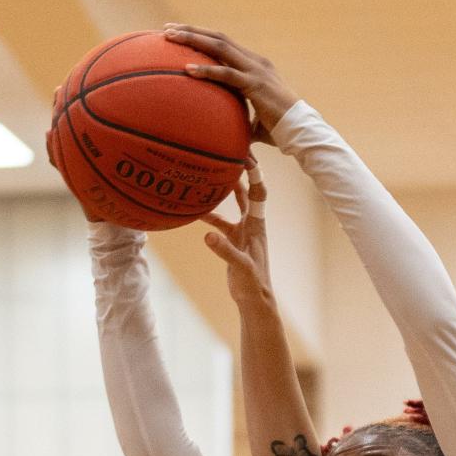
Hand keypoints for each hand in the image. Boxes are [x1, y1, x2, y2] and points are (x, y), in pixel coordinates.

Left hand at [163, 25, 298, 140]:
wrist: (301, 132)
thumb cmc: (280, 131)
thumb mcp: (255, 121)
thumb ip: (239, 120)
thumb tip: (226, 137)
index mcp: (254, 65)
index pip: (224, 44)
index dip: (202, 36)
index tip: (180, 33)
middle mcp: (254, 61)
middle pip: (218, 37)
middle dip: (191, 30)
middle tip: (167, 28)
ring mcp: (255, 70)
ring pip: (219, 47)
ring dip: (193, 40)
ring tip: (170, 37)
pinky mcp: (255, 84)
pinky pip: (226, 74)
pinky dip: (206, 70)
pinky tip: (187, 69)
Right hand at [202, 163, 273, 307]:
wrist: (254, 300)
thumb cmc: (253, 284)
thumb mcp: (240, 267)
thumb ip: (224, 250)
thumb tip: (207, 235)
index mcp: (257, 226)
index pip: (258, 193)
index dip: (253, 174)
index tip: (244, 156)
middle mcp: (251, 225)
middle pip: (246, 192)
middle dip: (239, 174)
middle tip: (227, 154)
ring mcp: (242, 233)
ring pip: (232, 205)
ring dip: (222, 192)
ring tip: (209, 176)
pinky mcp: (233, 242)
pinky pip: (221, 222)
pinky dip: (211, 216)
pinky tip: (197, 210)